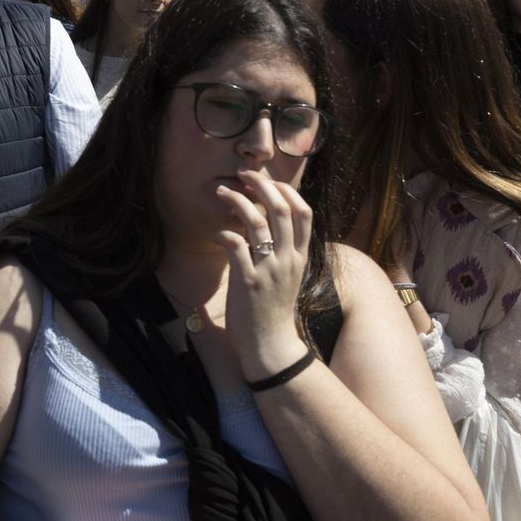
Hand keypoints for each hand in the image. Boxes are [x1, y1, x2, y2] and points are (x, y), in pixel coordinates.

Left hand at [215, 168, 313, 380]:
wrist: (271, 346)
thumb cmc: (274, 310)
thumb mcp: (288, 277)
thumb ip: (284, 251)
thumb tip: (269, 224)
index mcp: (300, 257)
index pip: (304, 213)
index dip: (286, 190)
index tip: (268, 181)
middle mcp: (288, 260)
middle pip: (280, 209)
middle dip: (261, 184)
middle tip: (242, 174)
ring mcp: (269, 270)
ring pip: (256, 221)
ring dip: (237, 201)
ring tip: (221, 193)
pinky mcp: (248, 281)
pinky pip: (235, 245)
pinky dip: (224, 233)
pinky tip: (217, 233)